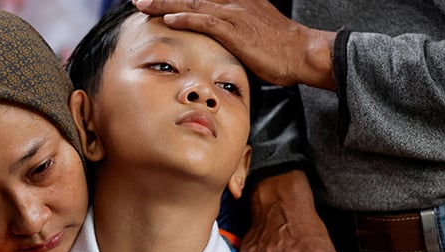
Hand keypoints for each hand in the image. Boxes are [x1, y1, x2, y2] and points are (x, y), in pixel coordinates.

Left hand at [132, 0, 336, 89]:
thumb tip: (216, 37)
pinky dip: (185, 18)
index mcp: (237, 0)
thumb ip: (232, 29)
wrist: (301, 52)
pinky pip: (205, 21)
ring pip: (192, 3)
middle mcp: (234, 1)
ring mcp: (234, 14)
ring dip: (165, 3)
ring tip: (143, 4)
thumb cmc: (279, 47)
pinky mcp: (236, 30)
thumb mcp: (253, 30)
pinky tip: (169, 18)